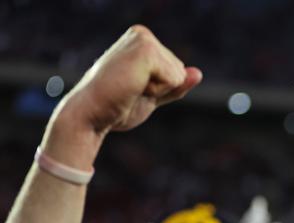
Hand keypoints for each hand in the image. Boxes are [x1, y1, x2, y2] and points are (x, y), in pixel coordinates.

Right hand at [39, 25, 201, 168]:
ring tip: (130, 88)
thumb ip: (175, 85)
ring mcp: (144, 40)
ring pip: (179, 76)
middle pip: (181, 71)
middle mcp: (142, 34)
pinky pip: (175, 80)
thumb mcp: (153, 96)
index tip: (134, 89)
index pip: (177, 71)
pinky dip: (158, 91)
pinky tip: (133, 87)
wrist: (92, 114)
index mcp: (142, 41)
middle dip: (162, 90)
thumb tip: (198, 73)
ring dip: (158, 91)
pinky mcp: (146, 51)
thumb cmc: (117, 107)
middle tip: (131, 91)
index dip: (161, 89)